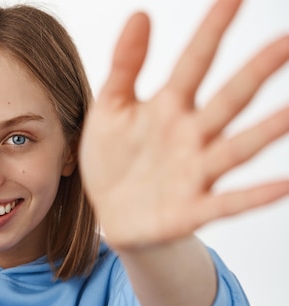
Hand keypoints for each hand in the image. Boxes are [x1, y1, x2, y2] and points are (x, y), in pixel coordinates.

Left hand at [80, 0, 288, 248]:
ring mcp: (195, 171)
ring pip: (236, 148)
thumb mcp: (110, 108)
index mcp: (169, 106)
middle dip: (256, 71)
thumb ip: (125, 66)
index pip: (195, 62)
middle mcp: (191, 135)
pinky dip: (254, 196)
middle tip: (286, 41)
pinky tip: (284, 186)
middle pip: (228, 99)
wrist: (109, 211)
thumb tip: (140, 14)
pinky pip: (228, 202)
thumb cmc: (112, 157)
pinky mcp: (193, 208)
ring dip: (265, 131)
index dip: (213, 30)